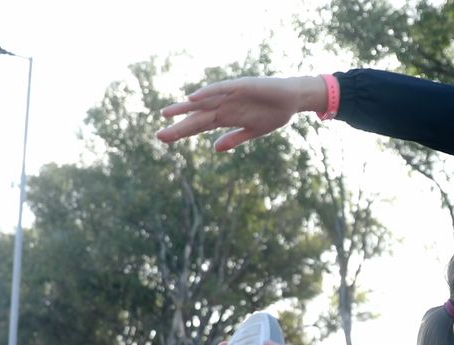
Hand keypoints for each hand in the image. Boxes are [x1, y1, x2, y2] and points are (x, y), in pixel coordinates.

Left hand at [157, 76, 324, 151]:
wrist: (294, 99)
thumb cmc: (274, 113)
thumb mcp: (253, 132)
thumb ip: (234, 138)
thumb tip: (214, 149)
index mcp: (226, 118)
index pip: (199, 126)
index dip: (182, 132)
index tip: (164, 139)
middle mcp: (224, 106)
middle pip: (196, 116)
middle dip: (179, 126)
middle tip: (159, 135)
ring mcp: (231, 95)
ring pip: (203, 102)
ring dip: (185, 107)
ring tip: (166, 113)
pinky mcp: (241, 86)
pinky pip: (220, 90)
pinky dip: (207, 93)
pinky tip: (193, 98)